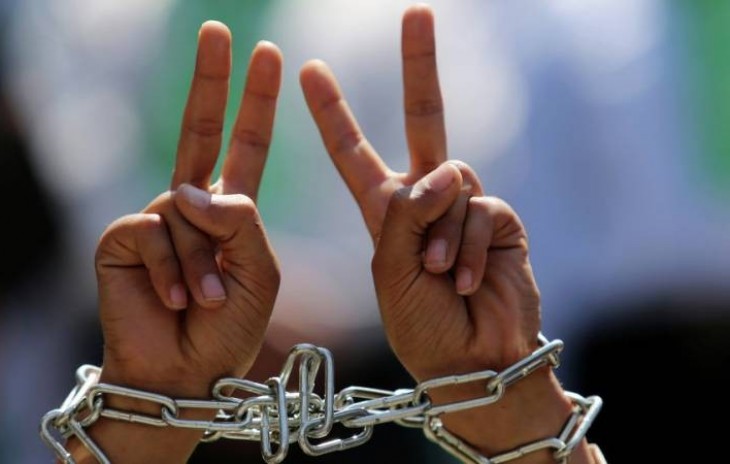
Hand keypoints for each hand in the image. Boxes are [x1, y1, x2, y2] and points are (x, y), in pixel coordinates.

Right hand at [79, 21, 282, 462]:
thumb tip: (191, 188)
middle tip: (216, 27)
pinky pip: (156, 232)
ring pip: (186, 207)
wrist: (187, 374)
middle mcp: (192, 204)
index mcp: (231, 210)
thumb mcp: (260, 270)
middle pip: (201, 129)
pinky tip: (175, 299)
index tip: (270, 56)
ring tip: (206, 302)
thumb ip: (240, 222)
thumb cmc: (231, 327)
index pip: (246, 144)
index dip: (257, 102)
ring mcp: (157, 216)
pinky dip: (173, 271)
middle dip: (211, 80)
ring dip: (202, 264)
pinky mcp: (123, 235)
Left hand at [301, 5, 592, 462]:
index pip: (355, 152)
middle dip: (420, 65)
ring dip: (438, 228)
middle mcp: (427, 199)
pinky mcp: (501, 217)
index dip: (334, 114)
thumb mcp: (388, 270)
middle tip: (416, 10)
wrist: (470, 361)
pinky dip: (467, 246)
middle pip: (426, 119)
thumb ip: (403, 216)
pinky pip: (479, 208)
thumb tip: (438, 173)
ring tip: (436, 273)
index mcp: (386, 211)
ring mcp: (466, 205)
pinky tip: (464, 278)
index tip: (309, 71)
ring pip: (449, 174)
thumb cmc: (420, 324)